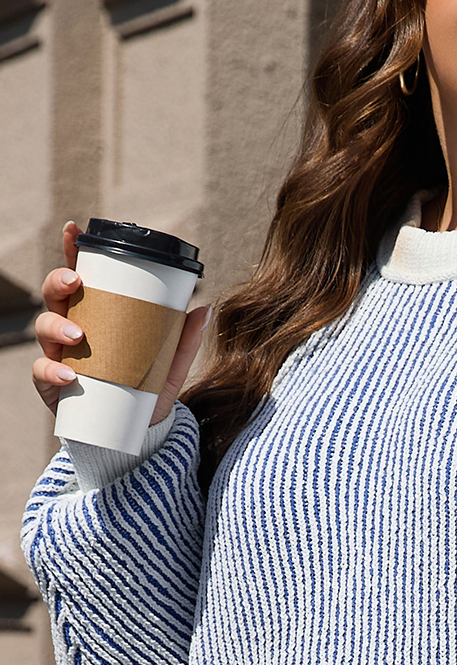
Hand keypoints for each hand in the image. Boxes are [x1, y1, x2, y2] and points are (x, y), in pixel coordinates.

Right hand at [32, 220, 210, 421]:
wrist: (134, 435)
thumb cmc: (146, 391)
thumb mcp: (169, 366)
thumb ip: (184, 340)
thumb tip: (205, 308)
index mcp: (97, 315)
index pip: (80, 278)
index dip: (71, 251)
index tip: (72, 229)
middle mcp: (73, 329)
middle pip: (56, 296)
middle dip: (59, 282)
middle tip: (76, 282)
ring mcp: (59, 355)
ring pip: (44, 328)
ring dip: (57, 327)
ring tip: (78, 337)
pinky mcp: (52, 385)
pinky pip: (42, 372)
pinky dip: (53, 371)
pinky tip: (69, 375)